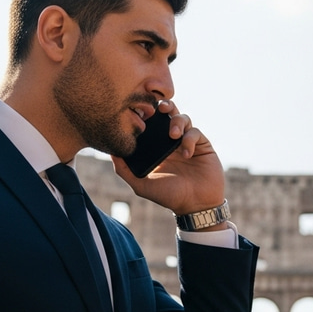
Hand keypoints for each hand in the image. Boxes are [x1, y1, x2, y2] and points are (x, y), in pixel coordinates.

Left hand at [112, 100, 226, 221]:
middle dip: (162, 106)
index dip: (145, 114)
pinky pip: (195, 132)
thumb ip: (124, 170)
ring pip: (182, 117)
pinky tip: (186, 153)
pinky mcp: (202, 144)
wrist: (196, 205)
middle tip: (159, 109)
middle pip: (166, 114)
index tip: (139, 112)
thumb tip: (110, 152)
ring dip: (177, 121)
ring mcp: (186, 141)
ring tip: (173, 135)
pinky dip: (189, 138)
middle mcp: (170, 142)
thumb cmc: (169, 196)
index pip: (149, 124)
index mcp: (155, 148)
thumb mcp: (141, 185)